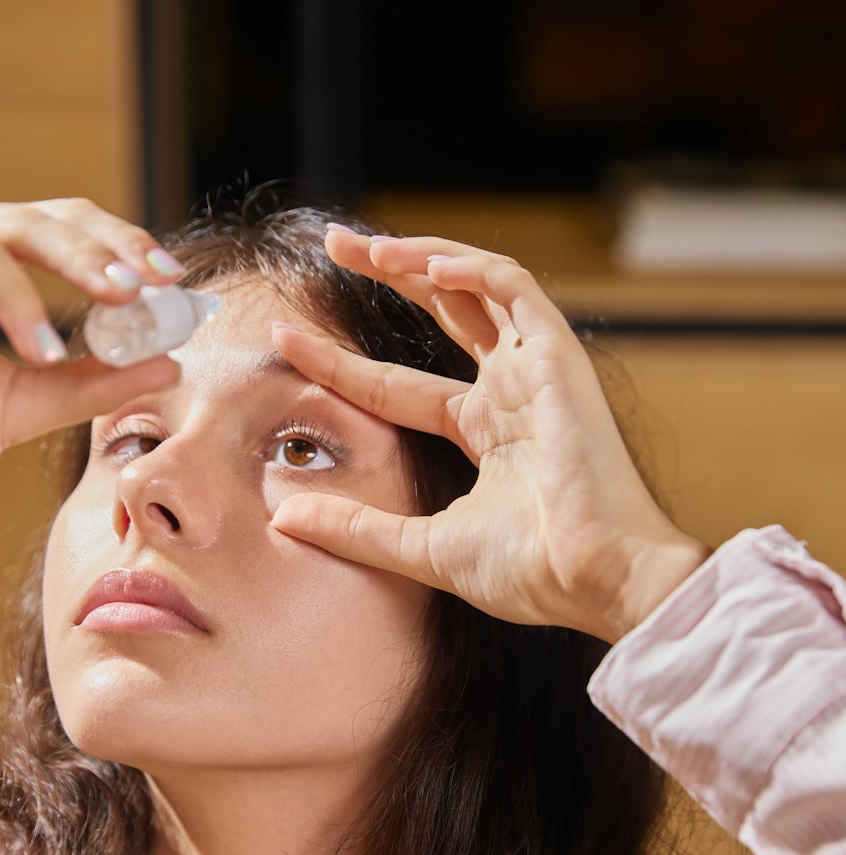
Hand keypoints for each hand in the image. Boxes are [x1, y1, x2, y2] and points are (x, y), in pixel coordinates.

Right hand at [0, 197, 182, 508]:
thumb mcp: (16, 409)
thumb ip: (87, 385)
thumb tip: (168, 365)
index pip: (61, 227)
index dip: (117, 243)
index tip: (169, 279)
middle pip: (23, 218)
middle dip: (85, 253)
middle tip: (131, 290)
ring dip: (17, 292)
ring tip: (47, 349)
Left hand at [271, 232, 709, 641]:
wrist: (598, 581)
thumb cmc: (531, 572)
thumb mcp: (423, 548)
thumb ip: (356, 529)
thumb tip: (285, 518)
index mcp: (481, 432)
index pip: (393, 384)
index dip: (339, 361)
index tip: (285, 339)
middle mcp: (506, 391)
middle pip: (440, 313)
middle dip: (388, 273)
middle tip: (335, 244)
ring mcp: (534, 370)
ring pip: (475, 287)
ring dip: (422, 258)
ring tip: (364, 246)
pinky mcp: (558, 356)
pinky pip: (514, 289)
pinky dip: (472, 269)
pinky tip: (426, 265)